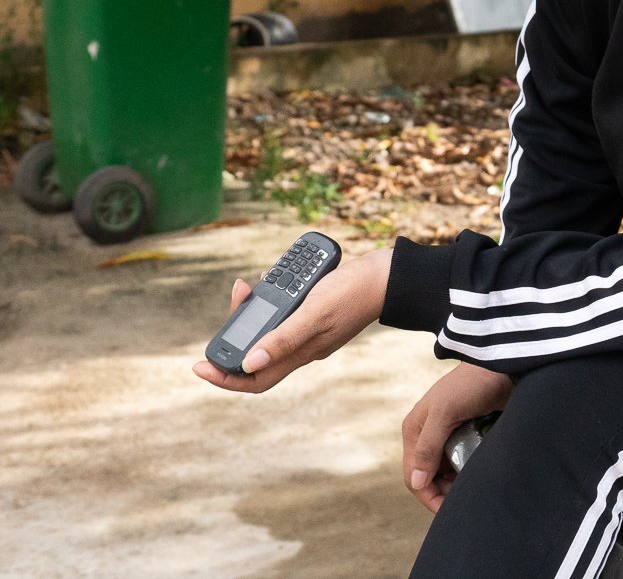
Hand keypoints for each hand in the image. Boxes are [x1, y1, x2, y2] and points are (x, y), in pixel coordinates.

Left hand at [192, 248, 391, 392]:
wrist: (390, 275)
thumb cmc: (354, 292)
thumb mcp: (314, 312)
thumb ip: (283, 338)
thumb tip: (247, 363)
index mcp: (302, 352)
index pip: (255, 379)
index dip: (225, 378)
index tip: (200, 366)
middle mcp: (303, 346)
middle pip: (257, 352)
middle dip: (237, 330)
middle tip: (235, 301)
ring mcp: (310, 330)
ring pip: (269, 330)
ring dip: (254, 310)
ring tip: (250, 286)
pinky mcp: (316, 313)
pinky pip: (283, 313)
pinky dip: (272, 299)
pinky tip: (274, 280)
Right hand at [401, 363, 513, 511]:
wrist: (503, 364)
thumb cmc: (471, 384)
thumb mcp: (446, 413)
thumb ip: (429, 446)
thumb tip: (416, 482)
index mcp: (415, 430)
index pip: (414, 475)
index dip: (428, 496)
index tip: (448, 511)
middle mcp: (428, 435)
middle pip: (429, 477)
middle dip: (443, 492)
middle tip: (465, 501)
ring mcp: (448, 435)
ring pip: (446, 471)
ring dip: (457, 483)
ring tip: (474, 489)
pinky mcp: (467, 433)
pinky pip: (462, 460)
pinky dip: (468, 471)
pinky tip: (480, 476)